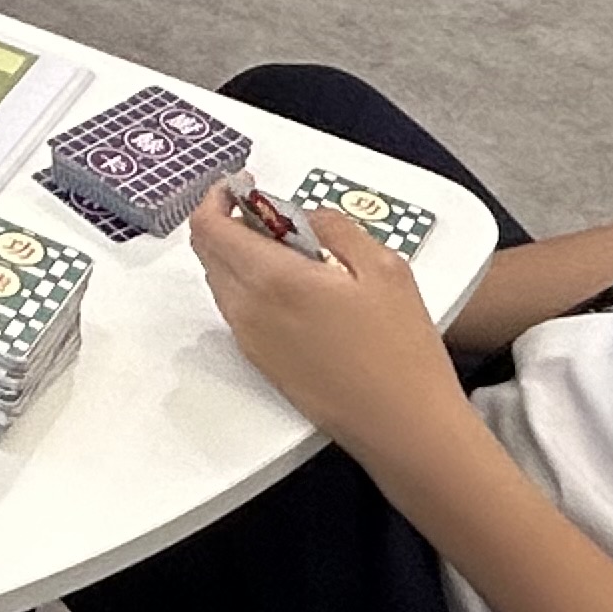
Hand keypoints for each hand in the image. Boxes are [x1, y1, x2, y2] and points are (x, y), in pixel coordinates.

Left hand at [188, 178, 468, 461]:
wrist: (403, 426)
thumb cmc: (400, 353)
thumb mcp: (383, 267)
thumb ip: (336, 227)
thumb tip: (307, 215)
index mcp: (272, 280)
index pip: (210, 227)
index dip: (218, 198)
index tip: (241, 185)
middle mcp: (249, 310)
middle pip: (209, 251)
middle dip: (229, 221)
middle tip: (271, 212)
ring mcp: (251, 339)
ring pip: (221, 279)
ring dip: (240, 253)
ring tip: (293, 249)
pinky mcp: (261, 361)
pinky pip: (237, 308)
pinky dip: (250, 283)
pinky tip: (296, 285)